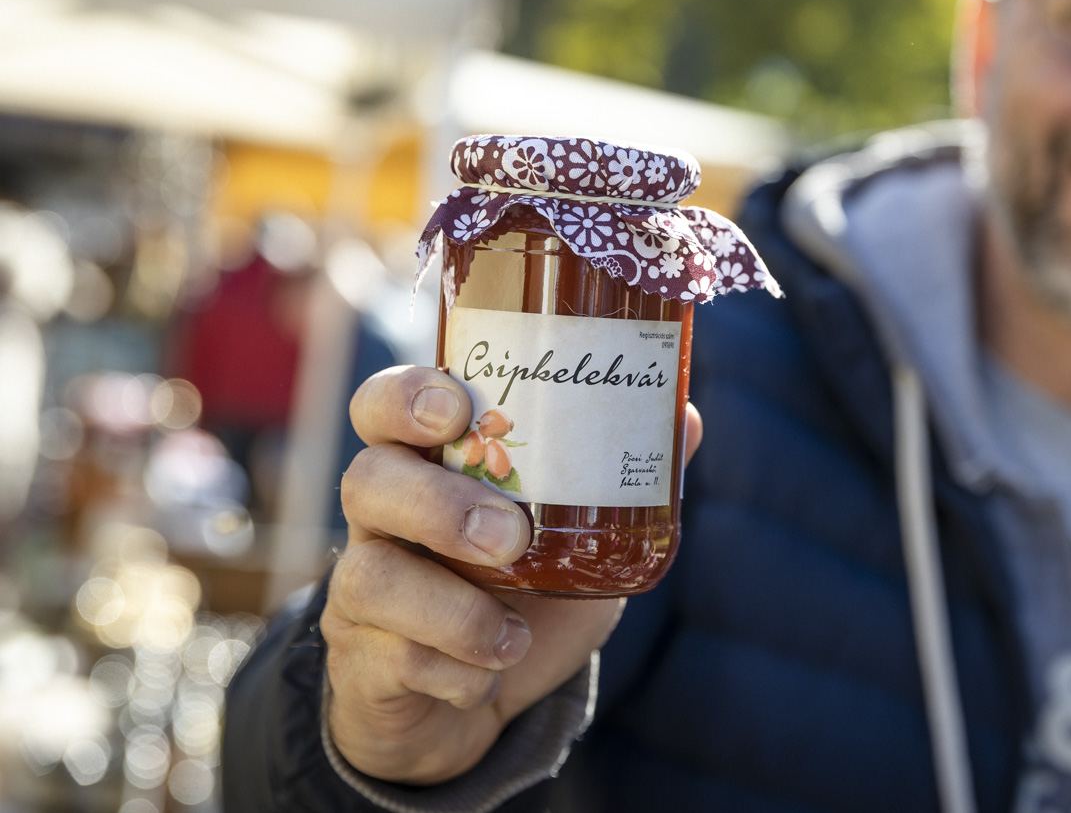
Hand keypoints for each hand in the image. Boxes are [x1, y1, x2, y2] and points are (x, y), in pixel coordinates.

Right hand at [321, 366, 701, 783]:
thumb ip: (620, 480)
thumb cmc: (519, 593)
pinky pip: (391, 658)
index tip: (459, 408)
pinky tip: (488, 676)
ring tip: (511, 637)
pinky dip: (454, 672)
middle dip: (438, 503)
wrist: (469, 699)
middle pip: (366, 478)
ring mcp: (360, 589)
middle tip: (512, 536)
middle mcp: (381, 518)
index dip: (406, 396)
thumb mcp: (574, 537)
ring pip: (371, 575)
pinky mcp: (361, 661)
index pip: (384, 406)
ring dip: (454, 609)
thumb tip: (686, 419)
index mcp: (427, 466)